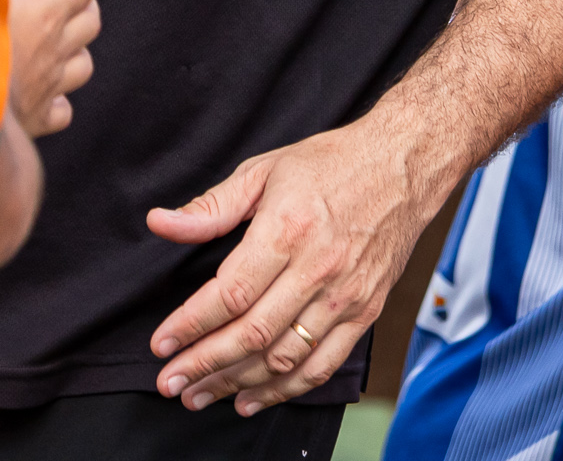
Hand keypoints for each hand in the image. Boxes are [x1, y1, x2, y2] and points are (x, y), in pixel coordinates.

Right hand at [9, 0, 99, 136]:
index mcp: (42, 14)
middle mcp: (54, 49)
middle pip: (91, 22)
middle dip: (82, 6)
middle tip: (63, 1)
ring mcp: (49, 87)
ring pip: (84, 65)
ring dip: (74, 51)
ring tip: (55, 45)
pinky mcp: (37, 119)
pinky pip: (63, 110)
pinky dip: (58, 100)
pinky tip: (44, 93)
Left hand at [146, 118, 430, 415]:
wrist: (402, 165)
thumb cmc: (329, 163)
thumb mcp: (263, 170)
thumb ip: (211, 207)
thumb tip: (161, 223)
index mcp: (287, 229)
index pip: (230, 293)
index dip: (191, 324)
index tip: (162, 344)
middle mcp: (317, 268)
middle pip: (252, 333)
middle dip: (204, 364)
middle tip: (170, 384)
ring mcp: (344, 296)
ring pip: (284, 358)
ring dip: (237, 384)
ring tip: (199, 396)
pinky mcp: (365, 313)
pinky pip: (322, 366)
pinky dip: (285, 391)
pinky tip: (251, 399)